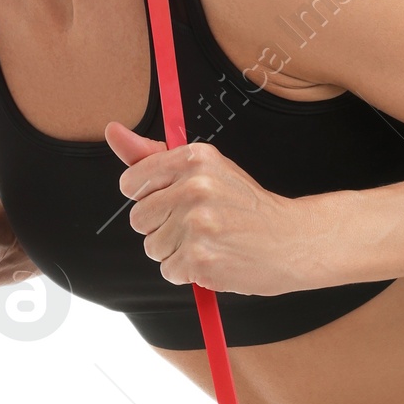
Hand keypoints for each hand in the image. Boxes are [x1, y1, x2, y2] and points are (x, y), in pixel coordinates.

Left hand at [106, 123, 304, 294]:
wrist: (291, 241)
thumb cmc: (243, 207)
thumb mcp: (206, 170)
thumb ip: (155, 155)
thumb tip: (112, 130)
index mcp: (194, 159)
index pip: (131, 182)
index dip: (149, 197)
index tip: (173, 201)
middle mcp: (194, 187)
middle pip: (138, 218)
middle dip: (161, 228)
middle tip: (198, 225)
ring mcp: (197, 225)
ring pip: (152, 248)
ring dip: (175, 252)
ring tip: (209, 242)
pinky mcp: (200, 259)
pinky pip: (169, 271)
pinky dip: (188, 273)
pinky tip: (214, 260)